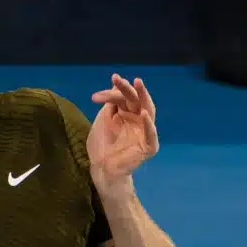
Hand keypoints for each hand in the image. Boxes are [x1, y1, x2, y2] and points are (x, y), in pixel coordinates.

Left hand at [87, 74, 158, 194]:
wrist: (101, 168)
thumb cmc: (102, 145)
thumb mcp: (103, 120)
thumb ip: (110, 104)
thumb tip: (115, 85)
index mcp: (127, 113)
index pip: (123, 98)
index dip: (111, 94)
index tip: (95, 97)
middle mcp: (138, 119)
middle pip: (136, 100)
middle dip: (128, 88)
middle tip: (118, 79)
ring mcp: (144, 132)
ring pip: (148, 111)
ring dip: (144, 97)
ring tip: (138, 84)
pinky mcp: (148, 147)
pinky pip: (151, 134)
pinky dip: (149, 125)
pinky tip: (144, 114)